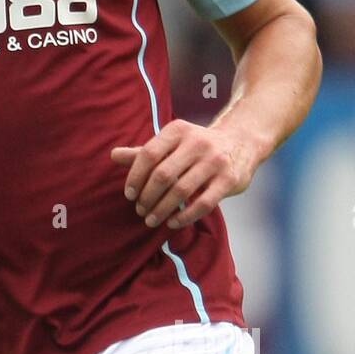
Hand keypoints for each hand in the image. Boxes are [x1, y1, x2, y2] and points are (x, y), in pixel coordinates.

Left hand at [110, 119, 257, 230]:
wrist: (241, 142)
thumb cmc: (196, 146)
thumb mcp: (171, 143)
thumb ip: (143, 152)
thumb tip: (113, 155)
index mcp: (178, 130)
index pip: (149, 154)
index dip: (135, 177)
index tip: (129, 195)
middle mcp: (197, 143)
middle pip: (163, 175)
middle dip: (147, 197)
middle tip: (139, 210)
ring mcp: (215, 161)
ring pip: (181, 191)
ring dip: (162, 209)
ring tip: (151, 220)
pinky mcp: (229, 180)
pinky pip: (203, 203)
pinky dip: (184, 216)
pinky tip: (172, 223)